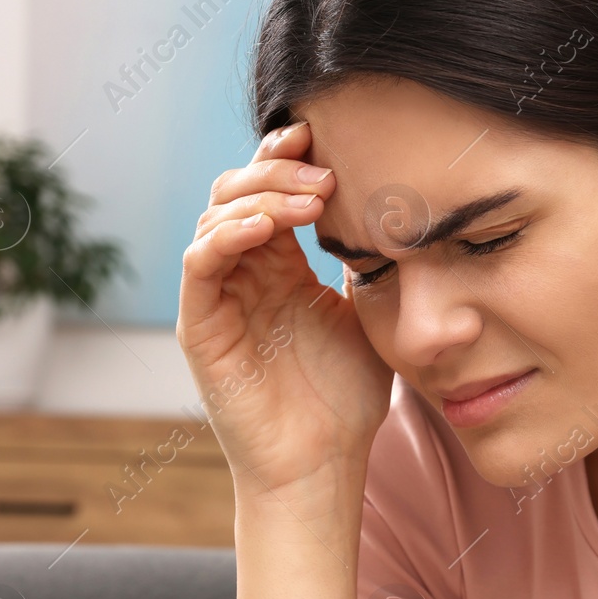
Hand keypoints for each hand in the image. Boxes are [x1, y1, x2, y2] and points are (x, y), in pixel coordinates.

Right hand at [177, 120, 391, 499]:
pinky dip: (227, 235)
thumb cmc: (345, 397)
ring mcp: (218, 297)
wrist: (322, 463)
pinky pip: (200, 264)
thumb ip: (368, 261)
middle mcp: (243, 273)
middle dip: (279, 167)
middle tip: (324, 166)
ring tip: (310, 195)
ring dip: (261, 194)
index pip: (272, 190)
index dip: (292, 157)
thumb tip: (398, 206)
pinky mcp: (200, 327)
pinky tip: (268, 227)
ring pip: (217, 216)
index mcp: (280, 265)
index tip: (331, 135)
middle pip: (239, 190)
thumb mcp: (368, 313)